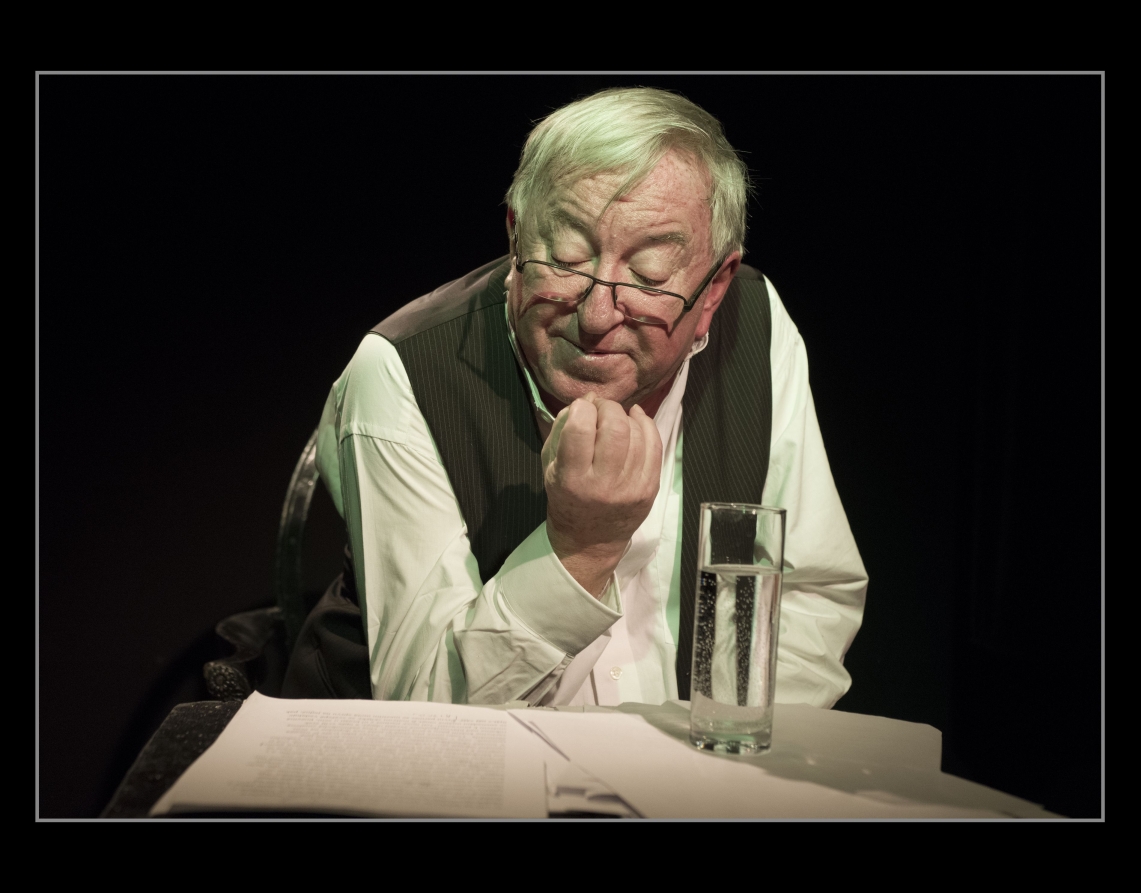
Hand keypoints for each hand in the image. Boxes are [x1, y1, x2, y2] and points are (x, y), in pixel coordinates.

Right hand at [542, 393, 662, 595]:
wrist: (590, 540)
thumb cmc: (566, 497)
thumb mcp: (550, 465)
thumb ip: (562, 429)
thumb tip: (588, 400)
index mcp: (572, 479)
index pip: (580, 429)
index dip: (581, 408)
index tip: (581, 409)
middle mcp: (603, 484)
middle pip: (614, 427)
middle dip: (607, 407)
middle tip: (601, 409)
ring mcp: (631, 488)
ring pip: (636, 433)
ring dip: (625, 416)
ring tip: (616, 417)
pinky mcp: (650, 488)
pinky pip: (655, 445)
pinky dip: (646, 425)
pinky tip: (636, 419)